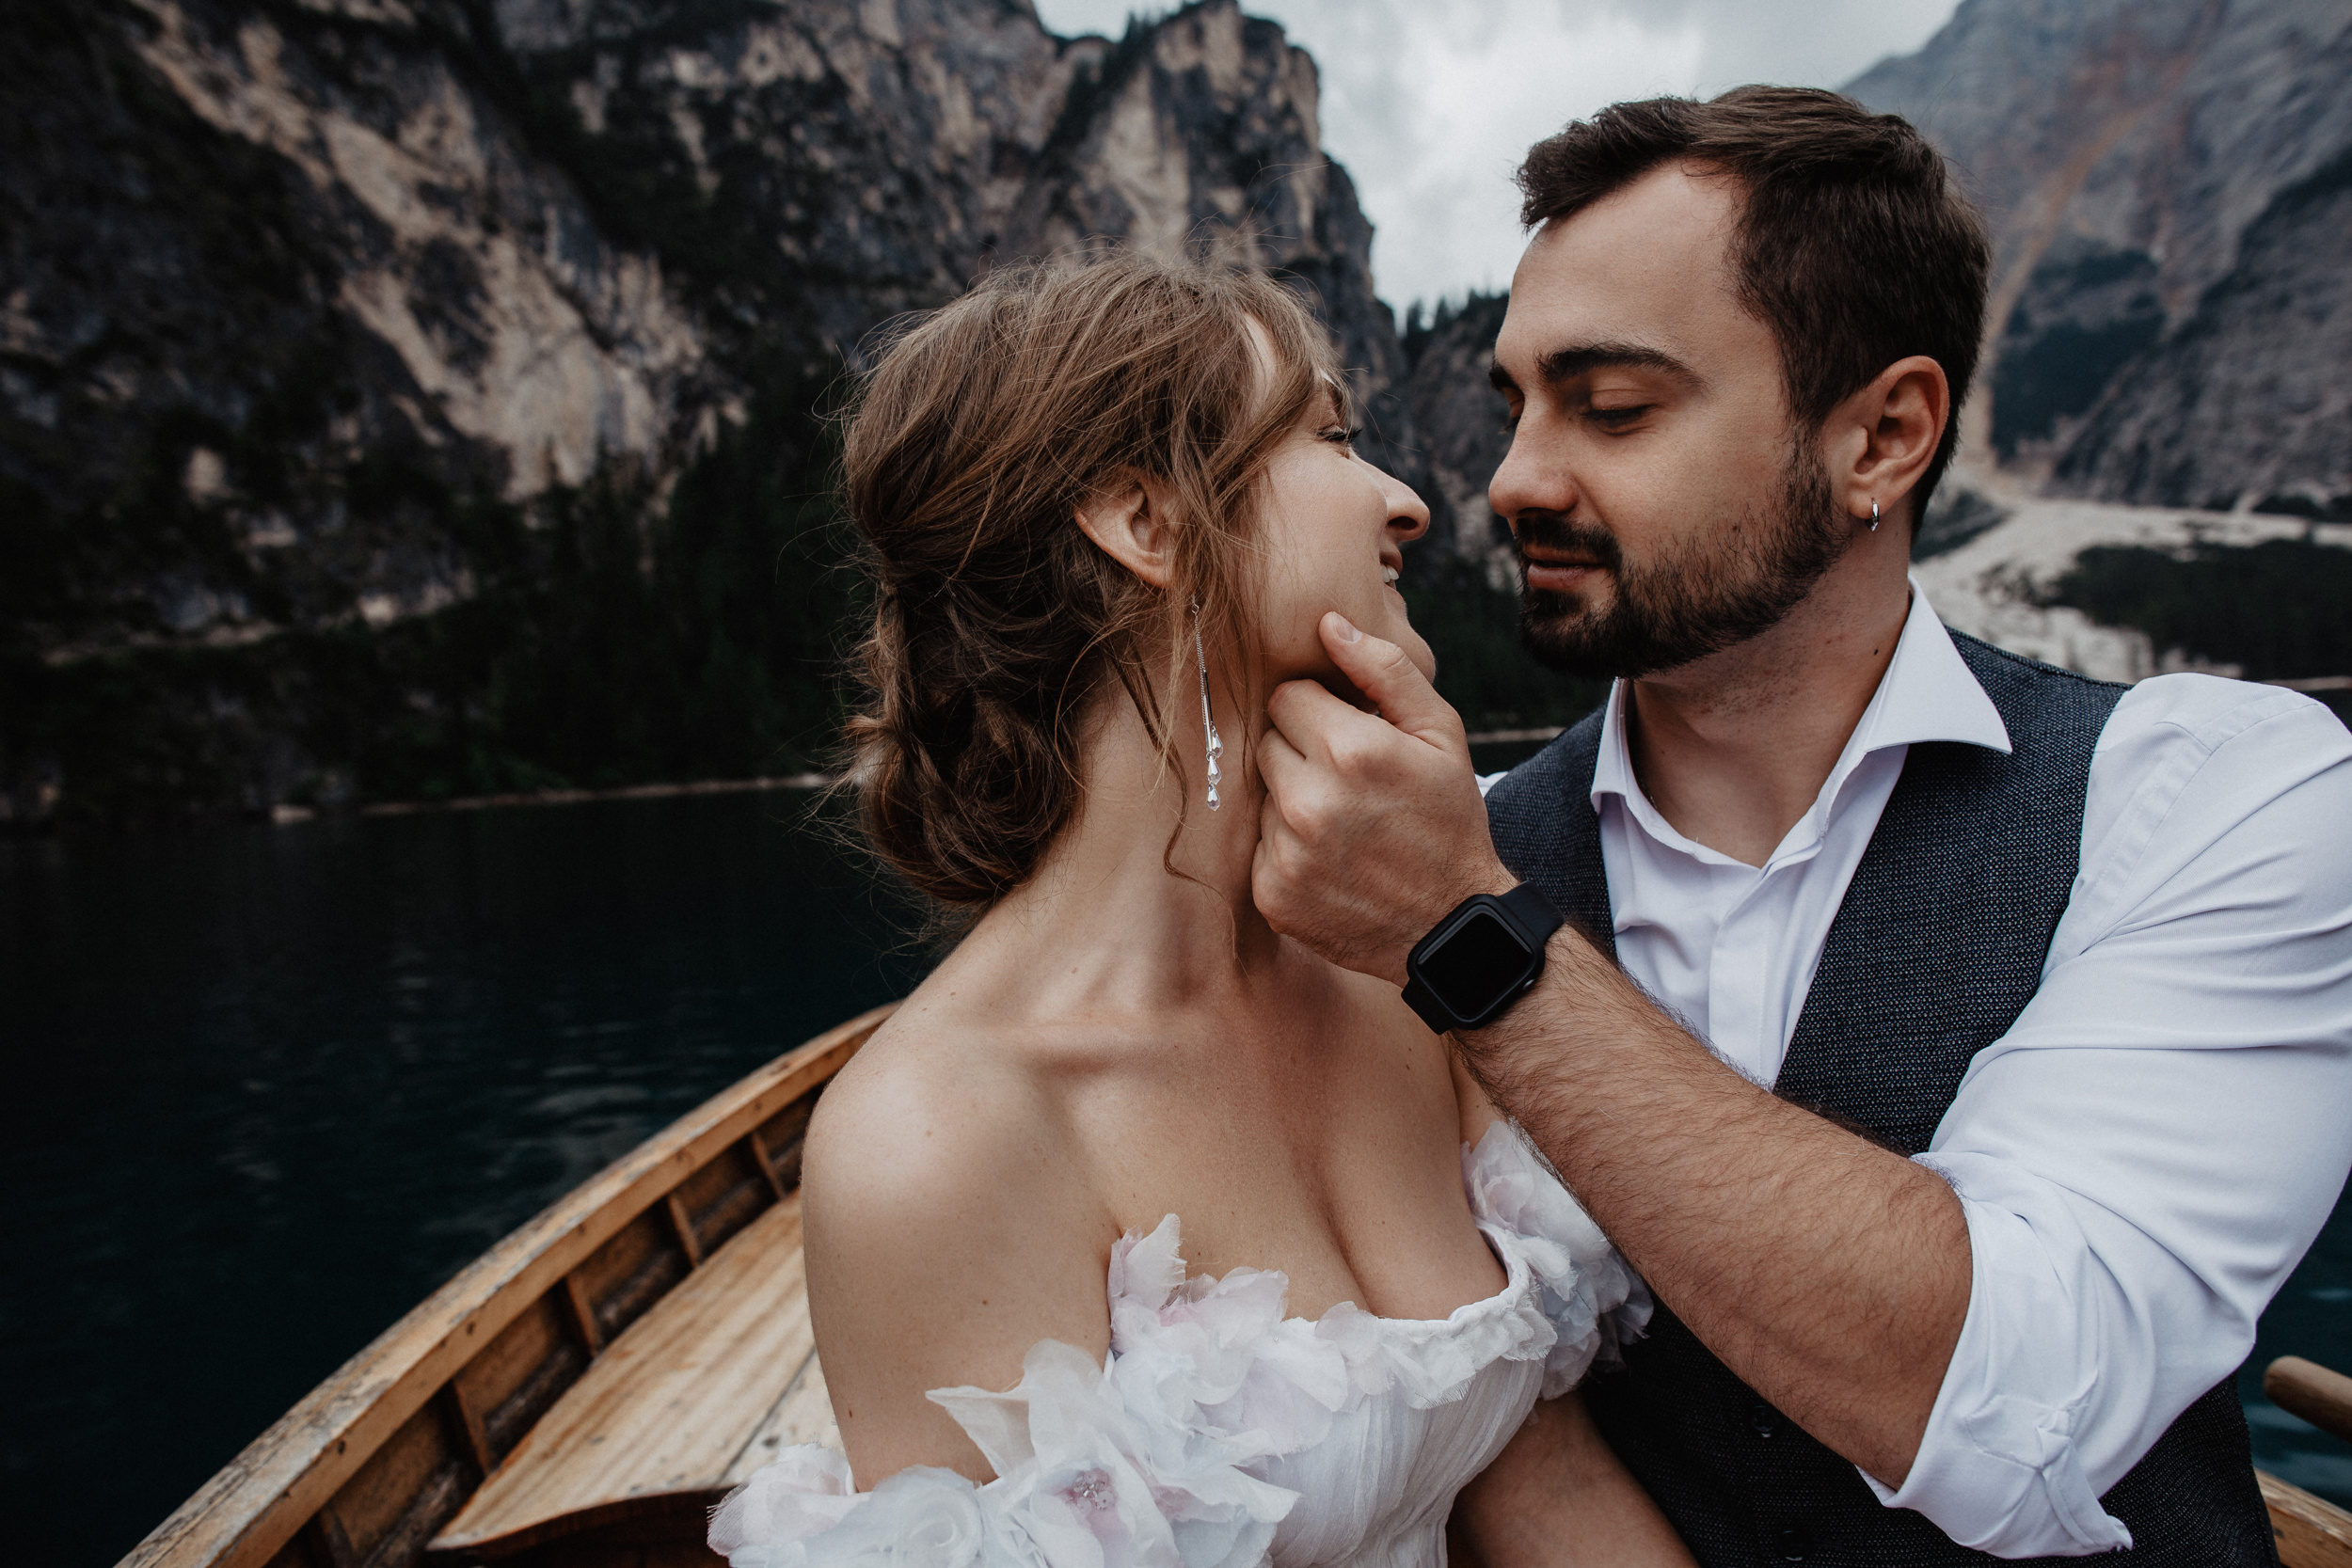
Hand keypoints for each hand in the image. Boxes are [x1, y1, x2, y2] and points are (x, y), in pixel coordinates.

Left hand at [1253, 612, 1513, 985]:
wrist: (1451, 926)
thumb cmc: (1450, 821)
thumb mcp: (1442, 736)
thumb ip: (1386, 671)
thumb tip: (1328, 623)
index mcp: (1351, 750)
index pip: (1287, 697)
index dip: (1318, 713)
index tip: (1348, 737)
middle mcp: (1310, 801)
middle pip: (1267, 743)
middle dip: (1302, 755)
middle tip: (1350, 784)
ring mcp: (1287, 852)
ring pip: (1262, 796)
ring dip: (1293, 803)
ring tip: (1345, 827)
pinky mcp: (1272, 895)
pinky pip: (1259, 847)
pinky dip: (1287, 852)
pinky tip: (1332, 862)